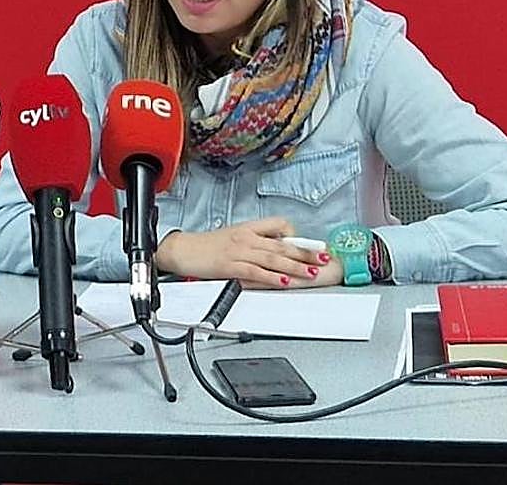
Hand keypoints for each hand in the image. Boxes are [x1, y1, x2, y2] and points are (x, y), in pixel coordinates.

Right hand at [155, 217, 337, 287]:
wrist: (182, 250)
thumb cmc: (206, 246)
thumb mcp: (233, 238)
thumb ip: (254, 244)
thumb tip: (275, 254)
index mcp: (248, 228)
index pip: (279, 225)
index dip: (297, 236)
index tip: (313, 245)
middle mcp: (246, 237)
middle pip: (281, 244)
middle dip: (305, 252)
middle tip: (323, 259)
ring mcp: (238, 251)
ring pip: (272, 258)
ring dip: (294, 266)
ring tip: (310, 272)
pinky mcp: (229, 265)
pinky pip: (254, 271)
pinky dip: (270, 276)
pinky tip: (282, 280)